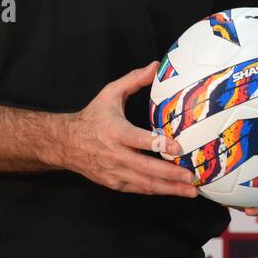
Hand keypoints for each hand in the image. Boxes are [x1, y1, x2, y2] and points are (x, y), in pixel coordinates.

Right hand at [62, 61, 197, 197]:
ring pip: (145, 183)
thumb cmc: (92, 117)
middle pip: (146, 168)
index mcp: (116, 131)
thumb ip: (134, 80)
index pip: (140, 140)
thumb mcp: (110, 93)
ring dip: (169, 188)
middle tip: (191, 177)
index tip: (178, 148)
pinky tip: (172, 190)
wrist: (66, 143)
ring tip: (190, 190)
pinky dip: (155, 191)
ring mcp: (114, 171)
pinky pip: (138, 189)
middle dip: (171, 174)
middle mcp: (115, 154)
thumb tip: (156, 66)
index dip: (159, 145)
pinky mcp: (114, 183)